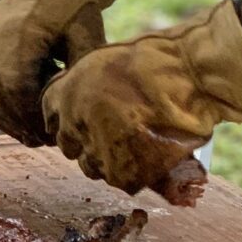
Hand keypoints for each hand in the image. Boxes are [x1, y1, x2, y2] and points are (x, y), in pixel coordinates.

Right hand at [0, 0, 116, 146]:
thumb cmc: (75, 5)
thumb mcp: (87, 33)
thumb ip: (83, 66)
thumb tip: (79, 103)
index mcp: (19, 36)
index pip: (17, 89)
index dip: (32, 117)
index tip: (50, 133)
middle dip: (20, 123)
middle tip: (43, 142)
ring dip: (6, 119)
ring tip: (31, 136)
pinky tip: (17, 120)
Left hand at [42, 0, 241, 202]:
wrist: (190, 76)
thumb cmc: (157, 61)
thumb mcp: (108, 62)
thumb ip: (88, 86)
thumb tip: (84, 104)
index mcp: (66, 93)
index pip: (51, 117)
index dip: (72, 118)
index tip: (87, 119)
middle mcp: (74, 124)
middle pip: (70, 146)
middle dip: (89, 141)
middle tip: (117, 131)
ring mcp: (98, 151)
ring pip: (94, 167)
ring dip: (110, 159)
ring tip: (139, 143)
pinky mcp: (123, 173)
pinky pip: (121, 179)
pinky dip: (135, 172)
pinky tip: (152, 154)